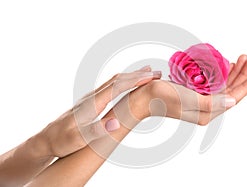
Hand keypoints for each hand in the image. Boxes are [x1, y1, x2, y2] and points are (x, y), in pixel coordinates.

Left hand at [38, 67, 160, 156]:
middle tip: (157, 73)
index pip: (117, 87)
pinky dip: (124, 81)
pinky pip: (111, 86)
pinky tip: (128, 84)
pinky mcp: (91, 101)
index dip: (135, 80)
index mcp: (93, 103)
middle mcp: (93, 96)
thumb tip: (116, 121)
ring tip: (147, 73)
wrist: (48, 138)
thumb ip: (98, 129)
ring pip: (114, 81)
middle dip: (138, 75)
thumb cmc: (63, 140)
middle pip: (118, 80)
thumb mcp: (79, 139)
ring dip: (132, 76)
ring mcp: (92, 97)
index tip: (151, 76)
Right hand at [123, 55, 246, 125]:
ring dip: (233, 73)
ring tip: (242, 60)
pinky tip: (224, 66)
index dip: (246, 86)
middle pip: (230, 91)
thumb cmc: (163, 98)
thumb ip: (211, 103)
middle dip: (242, 75)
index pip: (232, 98)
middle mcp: (206, 108)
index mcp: (207, 113)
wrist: (144, 98)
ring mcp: (200, 101)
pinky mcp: (193, 94)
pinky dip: (220, 74)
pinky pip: (212, 84)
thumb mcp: (188, 100)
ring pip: (222, 86)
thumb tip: (233, 102)